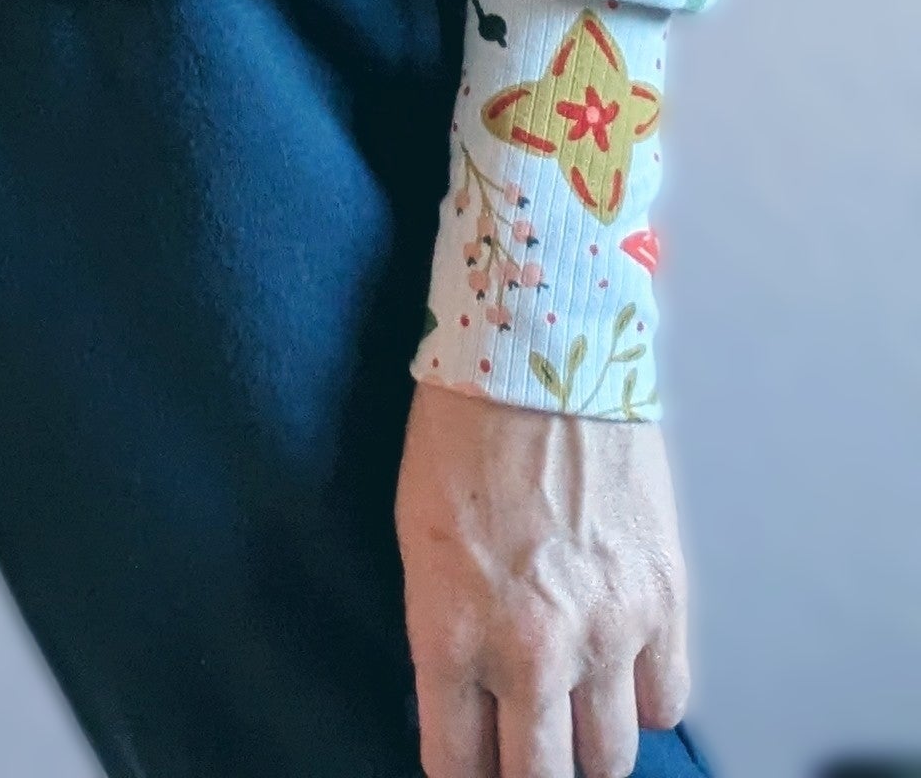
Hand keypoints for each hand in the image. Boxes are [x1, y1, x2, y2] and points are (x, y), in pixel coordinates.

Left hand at [395, 380, 691, 777]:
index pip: (457, 766)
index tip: (475, 759)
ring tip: (576, 714)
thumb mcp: (419, 541)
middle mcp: (530, 651)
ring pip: (610, 759)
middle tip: (528, 747)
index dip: (466, 772)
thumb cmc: (459, 435)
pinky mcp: (663, 599)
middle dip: (531, 774)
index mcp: (450, 635)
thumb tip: (469, 704)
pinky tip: (621, 669)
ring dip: (589, 744)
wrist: (538, 351)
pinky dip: (643, 699)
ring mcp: (606, 630)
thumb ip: (444, 635)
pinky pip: (666, 702)